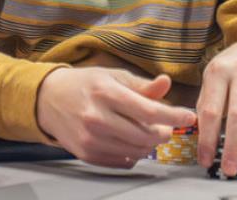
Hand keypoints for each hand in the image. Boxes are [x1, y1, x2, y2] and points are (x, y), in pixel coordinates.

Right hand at [36, 68, 195, 167]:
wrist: (49, 100)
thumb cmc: (85, 84)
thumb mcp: (113, 76)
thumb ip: (141, 85)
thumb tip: (166, 84)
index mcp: (106, 92)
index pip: (148, 111)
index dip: (173, 116)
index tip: (188, 117)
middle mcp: (97, 117)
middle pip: (145, 135)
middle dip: (163, 132)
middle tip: (166, 126)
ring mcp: (91, 139)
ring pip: (136, 151)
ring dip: (150, 144)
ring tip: (148, 132)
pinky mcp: (87, 154)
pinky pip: (123, 161)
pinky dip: (134, 153)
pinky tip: (131, 141)